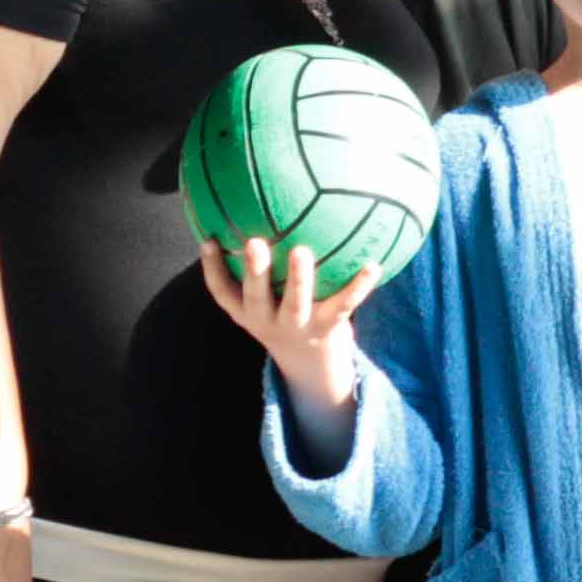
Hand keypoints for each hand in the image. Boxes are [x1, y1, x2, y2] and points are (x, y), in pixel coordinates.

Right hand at [194, 234, 377, 425]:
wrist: (311, 364)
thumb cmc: (284, 316)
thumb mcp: (264, 300)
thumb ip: (258, 269)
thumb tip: (255, 217)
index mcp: (246, 312)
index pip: (221, 291)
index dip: (212, 268)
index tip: (208, 240)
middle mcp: (266, 321)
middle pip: (255, 296)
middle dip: (253, 271)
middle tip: (253, 242)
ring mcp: (297, 327)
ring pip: (295, 303)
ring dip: (298, 278)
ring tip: (302, 250)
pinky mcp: (327, 328)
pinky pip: (344, 305)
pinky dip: (359, 286)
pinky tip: (373, 265)